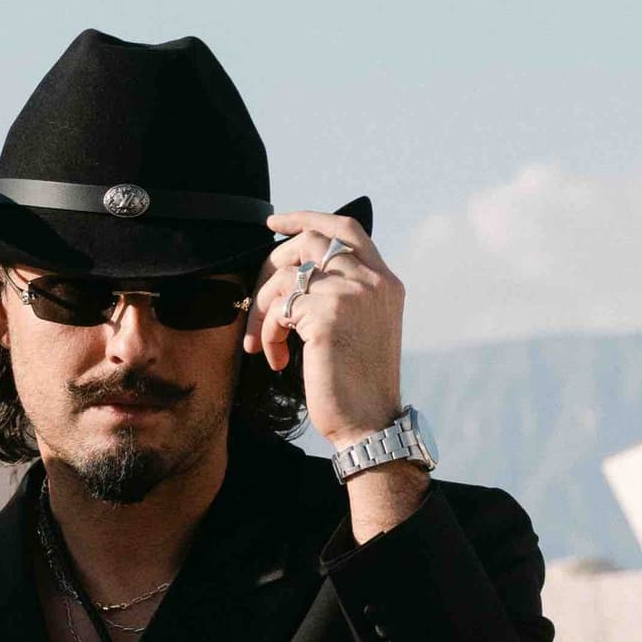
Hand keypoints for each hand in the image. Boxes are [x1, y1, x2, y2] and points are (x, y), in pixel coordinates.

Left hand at [249, 208, 408, 450]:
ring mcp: (352, 294)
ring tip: (263, 342)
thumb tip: (295, 272)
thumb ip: (343, 293)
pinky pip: (278, 308)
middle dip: (271, 265)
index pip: (346, 228)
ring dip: (262, 309)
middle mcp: (373, 281)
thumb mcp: (360, 327)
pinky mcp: (327, 316)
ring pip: (285, 275)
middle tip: (257, 300)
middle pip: (308, 241)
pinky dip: (266, 332)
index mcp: (385, 281)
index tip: (275, 223)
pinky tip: (276, 359)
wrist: (369, 424)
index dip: (307, 218)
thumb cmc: (356, 384)